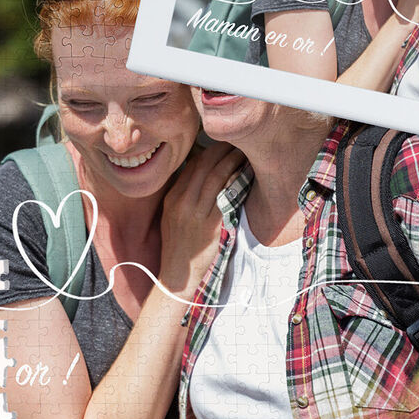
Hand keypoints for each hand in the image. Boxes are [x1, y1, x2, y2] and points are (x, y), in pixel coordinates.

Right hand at [158, 142, 245, 295]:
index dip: (210, 150)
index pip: (192, 164)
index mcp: (172, 198)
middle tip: (238, 140)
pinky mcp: (211, 226)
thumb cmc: (179, 247)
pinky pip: (226, 196)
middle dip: (223, 149)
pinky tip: (246, 173)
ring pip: (216, 176)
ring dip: (233, 160)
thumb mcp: (172, 217)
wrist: (177, 278)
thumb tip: (202, 174)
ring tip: (245, 151)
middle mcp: (182, 202)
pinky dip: (237, 180)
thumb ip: (184, 195)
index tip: (224, 142)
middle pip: (205, 165)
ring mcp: (196, 214)